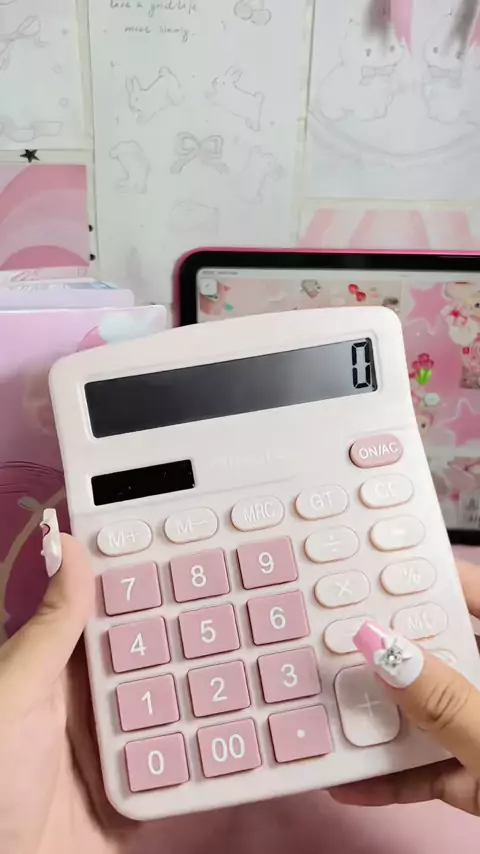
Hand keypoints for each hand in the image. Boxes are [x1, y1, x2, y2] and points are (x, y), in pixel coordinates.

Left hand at [0, 532, 235, 853]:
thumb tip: (70, 544)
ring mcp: (119, 750)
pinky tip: (246, 732)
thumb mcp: (16, 693)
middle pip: (158, 659)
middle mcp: (94, 703)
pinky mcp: (137, 796)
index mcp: (62, 669)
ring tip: (261, 662)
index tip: (200, 554)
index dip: (154, 583)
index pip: (117, 613)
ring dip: (213, 695)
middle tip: (249, 607)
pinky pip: (184, 769)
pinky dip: (212, 754)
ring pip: (179, 711)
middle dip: (198, 637)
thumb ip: (52, 629)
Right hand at [330, 559, 479, 815]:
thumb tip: (380, 646)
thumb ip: (444, 700)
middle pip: (442, 656)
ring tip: (329, 711)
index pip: (475, 595)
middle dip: (387, 654)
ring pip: (431, 715)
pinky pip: (433, 770)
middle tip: (331, 641)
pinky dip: (396, 778)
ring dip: (381, 722)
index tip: (372, 573)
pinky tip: (353, 783)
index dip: (427, 578)